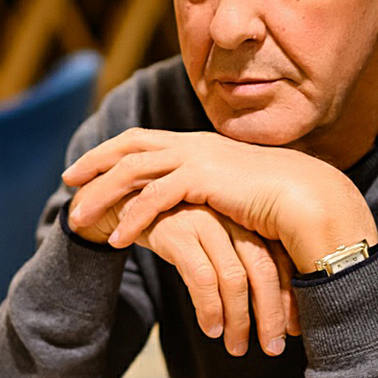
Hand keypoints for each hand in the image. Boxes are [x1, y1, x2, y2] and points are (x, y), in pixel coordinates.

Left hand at [64, 129, 376, 271]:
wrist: (310, 200)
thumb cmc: (277, 205)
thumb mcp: (234, 195)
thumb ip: (211, 195)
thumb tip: (197, 207)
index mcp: (199, 146)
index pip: (143, 140)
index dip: (110, 152)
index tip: (83, 167)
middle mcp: (194, 145)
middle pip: (130, 147)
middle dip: (95, 163)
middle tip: (67, 181)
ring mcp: (198, 158)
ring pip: (134, 170)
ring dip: (103, 194)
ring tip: (79, 219)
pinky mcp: (204, 179)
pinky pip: (156, 197)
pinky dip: (133, 216)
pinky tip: (118, 237)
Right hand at [141, 205, 298, 355]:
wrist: (131, 203)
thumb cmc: (182, 229)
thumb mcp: (216, 241)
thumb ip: (241, 264)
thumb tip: (273, 314)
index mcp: (250, 219)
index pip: (280, 261)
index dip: (288, 298)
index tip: (292, 330)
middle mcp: (233, 218)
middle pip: (263, 270)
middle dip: (271, 314)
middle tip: (273, 348)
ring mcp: (207, 223)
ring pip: (235, 278)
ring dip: (239, 319)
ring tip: (237, 348)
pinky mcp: (179, 232)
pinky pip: (202, 278)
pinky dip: (210, 308)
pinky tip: (211, 329)